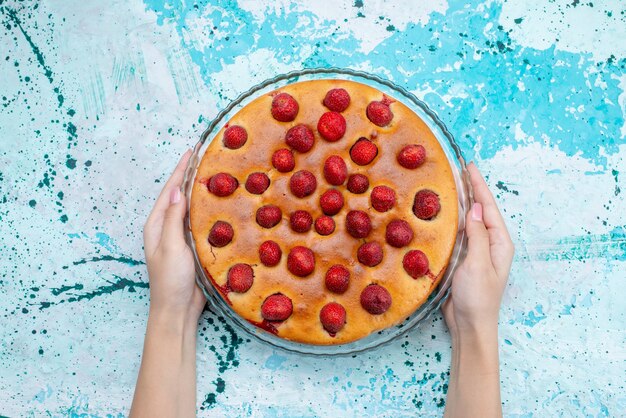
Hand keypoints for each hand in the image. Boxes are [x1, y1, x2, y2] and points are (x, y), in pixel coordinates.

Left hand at [143, 149, 205, 324]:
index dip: (181, 170)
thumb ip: (174, 218)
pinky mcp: (193, 247)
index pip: (170, 190)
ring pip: (192, 209)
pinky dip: (210, 211)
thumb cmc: (170, 280)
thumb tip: (178, 190)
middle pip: (180, 196)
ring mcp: (180, 237)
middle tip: (208, 159)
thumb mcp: (171, 246)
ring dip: (202, 193)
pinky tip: (222, 205)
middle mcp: (167, 227)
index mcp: (157, 225)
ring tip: (217, 176)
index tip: (192, 151)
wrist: (177, 310)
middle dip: (191, 177)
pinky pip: (202, 223)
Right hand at [442, 162, 514, 338]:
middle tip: (458, 170)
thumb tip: (477, 207)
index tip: (469, 167)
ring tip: (450, 185)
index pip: (488, 208)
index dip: (479, 186)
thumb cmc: (477, 297)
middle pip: (480, 211)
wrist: (469, 324)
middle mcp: (489, 243)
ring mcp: (476, 251)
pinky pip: (458, 233)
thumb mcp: (478, 263)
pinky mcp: (463, 259)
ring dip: (460, 203)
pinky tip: (442, 213)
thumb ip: (478, 235)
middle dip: (471, 190)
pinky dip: (451, 220)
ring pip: (468, 221)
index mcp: (499, 243)